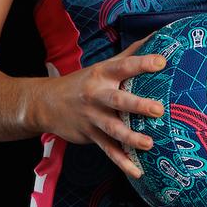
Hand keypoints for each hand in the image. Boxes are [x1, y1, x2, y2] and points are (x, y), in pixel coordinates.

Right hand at [34, 35, 165, 178]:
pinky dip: (122, 162)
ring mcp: (92, 118)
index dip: (142, 63)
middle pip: (118, 100)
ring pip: (113, 129)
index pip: (124, 66)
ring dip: (131, 137)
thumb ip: (130, 53)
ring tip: (149, 143)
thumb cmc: (83, 82)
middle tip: (158, 109)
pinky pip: (108, 150)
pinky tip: (137, 171)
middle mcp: (96, 95)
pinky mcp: (90, 136)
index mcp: (102, 74)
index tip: (162, 62)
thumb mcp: (103, 65)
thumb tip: (158, 36)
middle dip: (137, 105)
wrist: (45, 103)